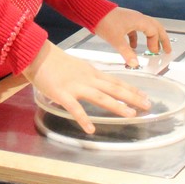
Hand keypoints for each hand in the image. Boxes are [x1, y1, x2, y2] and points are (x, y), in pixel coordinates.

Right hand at [22, 43, 149, 133]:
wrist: (36, 53)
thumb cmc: (53, 60)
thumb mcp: (76, 66)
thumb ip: (87, 75)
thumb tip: (98, 83)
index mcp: (91, 72)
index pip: (115, 81)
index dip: (131, 89)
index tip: (145, 95)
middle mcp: (88, 79)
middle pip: (114, 88)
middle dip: (132, 97)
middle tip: (148, 105)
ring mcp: (75, 86)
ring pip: (100, 97)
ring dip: (117, 106)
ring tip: (131, 115)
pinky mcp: (62, 94)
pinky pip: (75, 108)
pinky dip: (83, 119)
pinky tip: (91, 129)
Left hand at [94, 6, 171, 67]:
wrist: (92, 11)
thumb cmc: (104, 22)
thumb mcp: (116, 40)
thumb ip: (127, 53)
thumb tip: (135, 64)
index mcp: (139, 20)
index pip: (154, 31)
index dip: (156, 43)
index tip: (155, 53)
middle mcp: (137, 18)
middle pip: (155, 27)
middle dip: (162, 39)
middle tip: (167, 49)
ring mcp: (130, 19)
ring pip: (146, 28)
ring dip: (150, 38)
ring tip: (153, 49)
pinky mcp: (123, 21)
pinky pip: (135, 29)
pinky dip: (137, 38)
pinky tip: (133, 46)